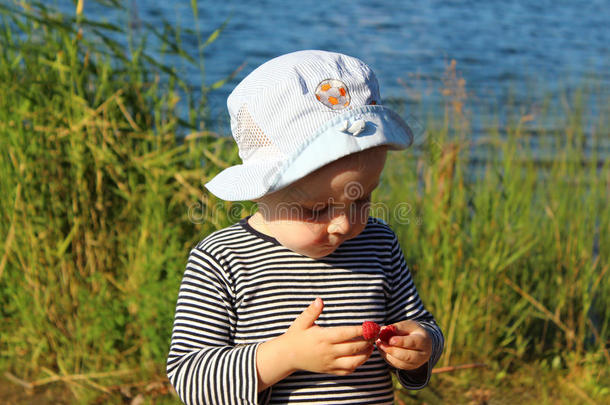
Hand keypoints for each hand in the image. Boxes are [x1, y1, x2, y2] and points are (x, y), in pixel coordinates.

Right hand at [257, 298, 373, 390]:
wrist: (287, 356)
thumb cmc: (296, 336)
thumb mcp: (302, 322)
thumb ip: (312, 311)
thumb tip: (320, 300)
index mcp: (323, 337)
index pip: (346, 334)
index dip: (360, 330)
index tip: (371, 326)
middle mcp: (328, 351)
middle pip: (354, 348)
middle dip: (368, 341)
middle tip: (375, 334)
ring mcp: (330, 363)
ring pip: (354, 362)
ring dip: (366, 354)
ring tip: (371, 345)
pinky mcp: (330, 370)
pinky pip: (347, 370)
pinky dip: (358, 364)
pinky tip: (362, 356)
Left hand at [376, 320, 431, 370]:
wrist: (422, 343)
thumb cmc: (414, 332)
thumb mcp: (409, 325)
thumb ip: (398, 327)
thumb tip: (384, 330)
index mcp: (423, 341)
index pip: (412, 343)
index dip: (401, 342)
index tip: (390, 340)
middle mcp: (422, 355)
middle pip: (407, 356)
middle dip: (392, 350)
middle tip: (380, 343)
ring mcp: (415, 364)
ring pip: (400, 362)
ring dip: (387, 354)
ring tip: (379, 344)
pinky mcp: (408, 368)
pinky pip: (396, 364)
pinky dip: (387, 357)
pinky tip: (382, 349)